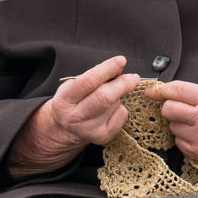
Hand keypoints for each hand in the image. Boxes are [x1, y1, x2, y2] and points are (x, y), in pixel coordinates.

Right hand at [7, 56, 141, 174]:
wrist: (64, 129)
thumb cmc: (73, 101)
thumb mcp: (74, 85)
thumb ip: (94, 76)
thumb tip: (119, 68)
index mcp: (64, 100)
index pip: (89, 81)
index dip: (108, 69)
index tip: (121, 60)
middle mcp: (74, 117)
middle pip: (104, 98)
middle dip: (122, 84)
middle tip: (134, 77)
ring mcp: (89, 130)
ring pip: (114, 105)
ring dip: (118, 96)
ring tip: (110, 95)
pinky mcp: (102, 137)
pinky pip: (121, 116)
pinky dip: (120, 108)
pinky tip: (110, 110)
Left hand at [147, 81, 197, 170]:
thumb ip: (190, 91)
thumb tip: (161, 91)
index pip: (176, 91)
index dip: (160, 90)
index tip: (152, 91)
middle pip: (168, 109)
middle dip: (170, 107)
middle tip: (181, 108)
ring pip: (172, 126)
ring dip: (179, 123)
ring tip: (196, 123)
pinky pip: (178, 141)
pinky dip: (184, 137)